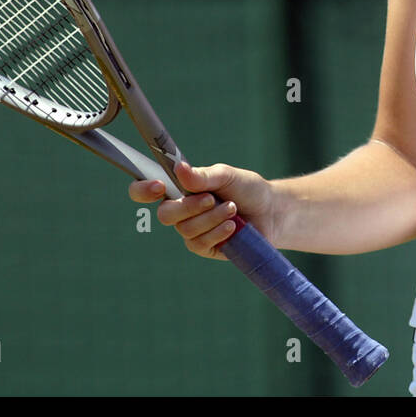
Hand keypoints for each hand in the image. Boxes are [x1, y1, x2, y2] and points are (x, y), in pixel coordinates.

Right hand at [128, 161, 278, 259]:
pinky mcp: (204, 247)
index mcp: (180, 189)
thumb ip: (203, 176)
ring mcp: (191, 231)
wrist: (272, 212)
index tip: (159, 186)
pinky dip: (217, 232)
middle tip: (212, 198)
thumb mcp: (227, 176)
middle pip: (164, 214)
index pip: (146, 190)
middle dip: (190, 206)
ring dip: (212, 217)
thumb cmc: (247, 189)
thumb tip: (179, 169)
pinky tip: (233, 226)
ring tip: (233, 209)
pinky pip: (199, 243)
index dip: (143, 189)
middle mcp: (181, 210)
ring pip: (185, 229)